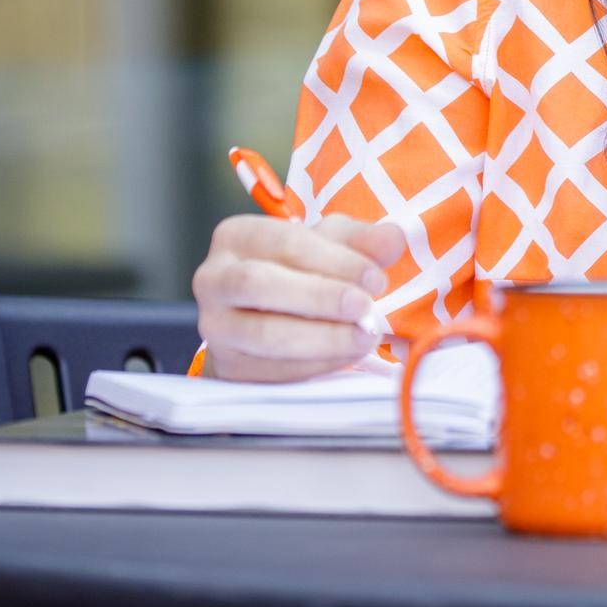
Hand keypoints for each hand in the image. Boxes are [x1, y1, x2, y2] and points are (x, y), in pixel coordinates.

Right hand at [191, 214, 408, 381]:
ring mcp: (216, 326)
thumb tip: (393, 239)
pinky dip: (316, 365)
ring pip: (264, 334)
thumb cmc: (298, 269)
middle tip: (365, 307)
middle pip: (260, 284)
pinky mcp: (229, 366)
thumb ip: (362, 240)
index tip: (376, 277)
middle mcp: (213, 279)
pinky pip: (271, 370)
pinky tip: (347, 357)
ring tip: (364, 336)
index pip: (284, 242)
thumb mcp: (329, 244)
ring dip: (322, 338)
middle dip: (320, 297)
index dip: (335, 260)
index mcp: (236, 235)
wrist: (260, 317)